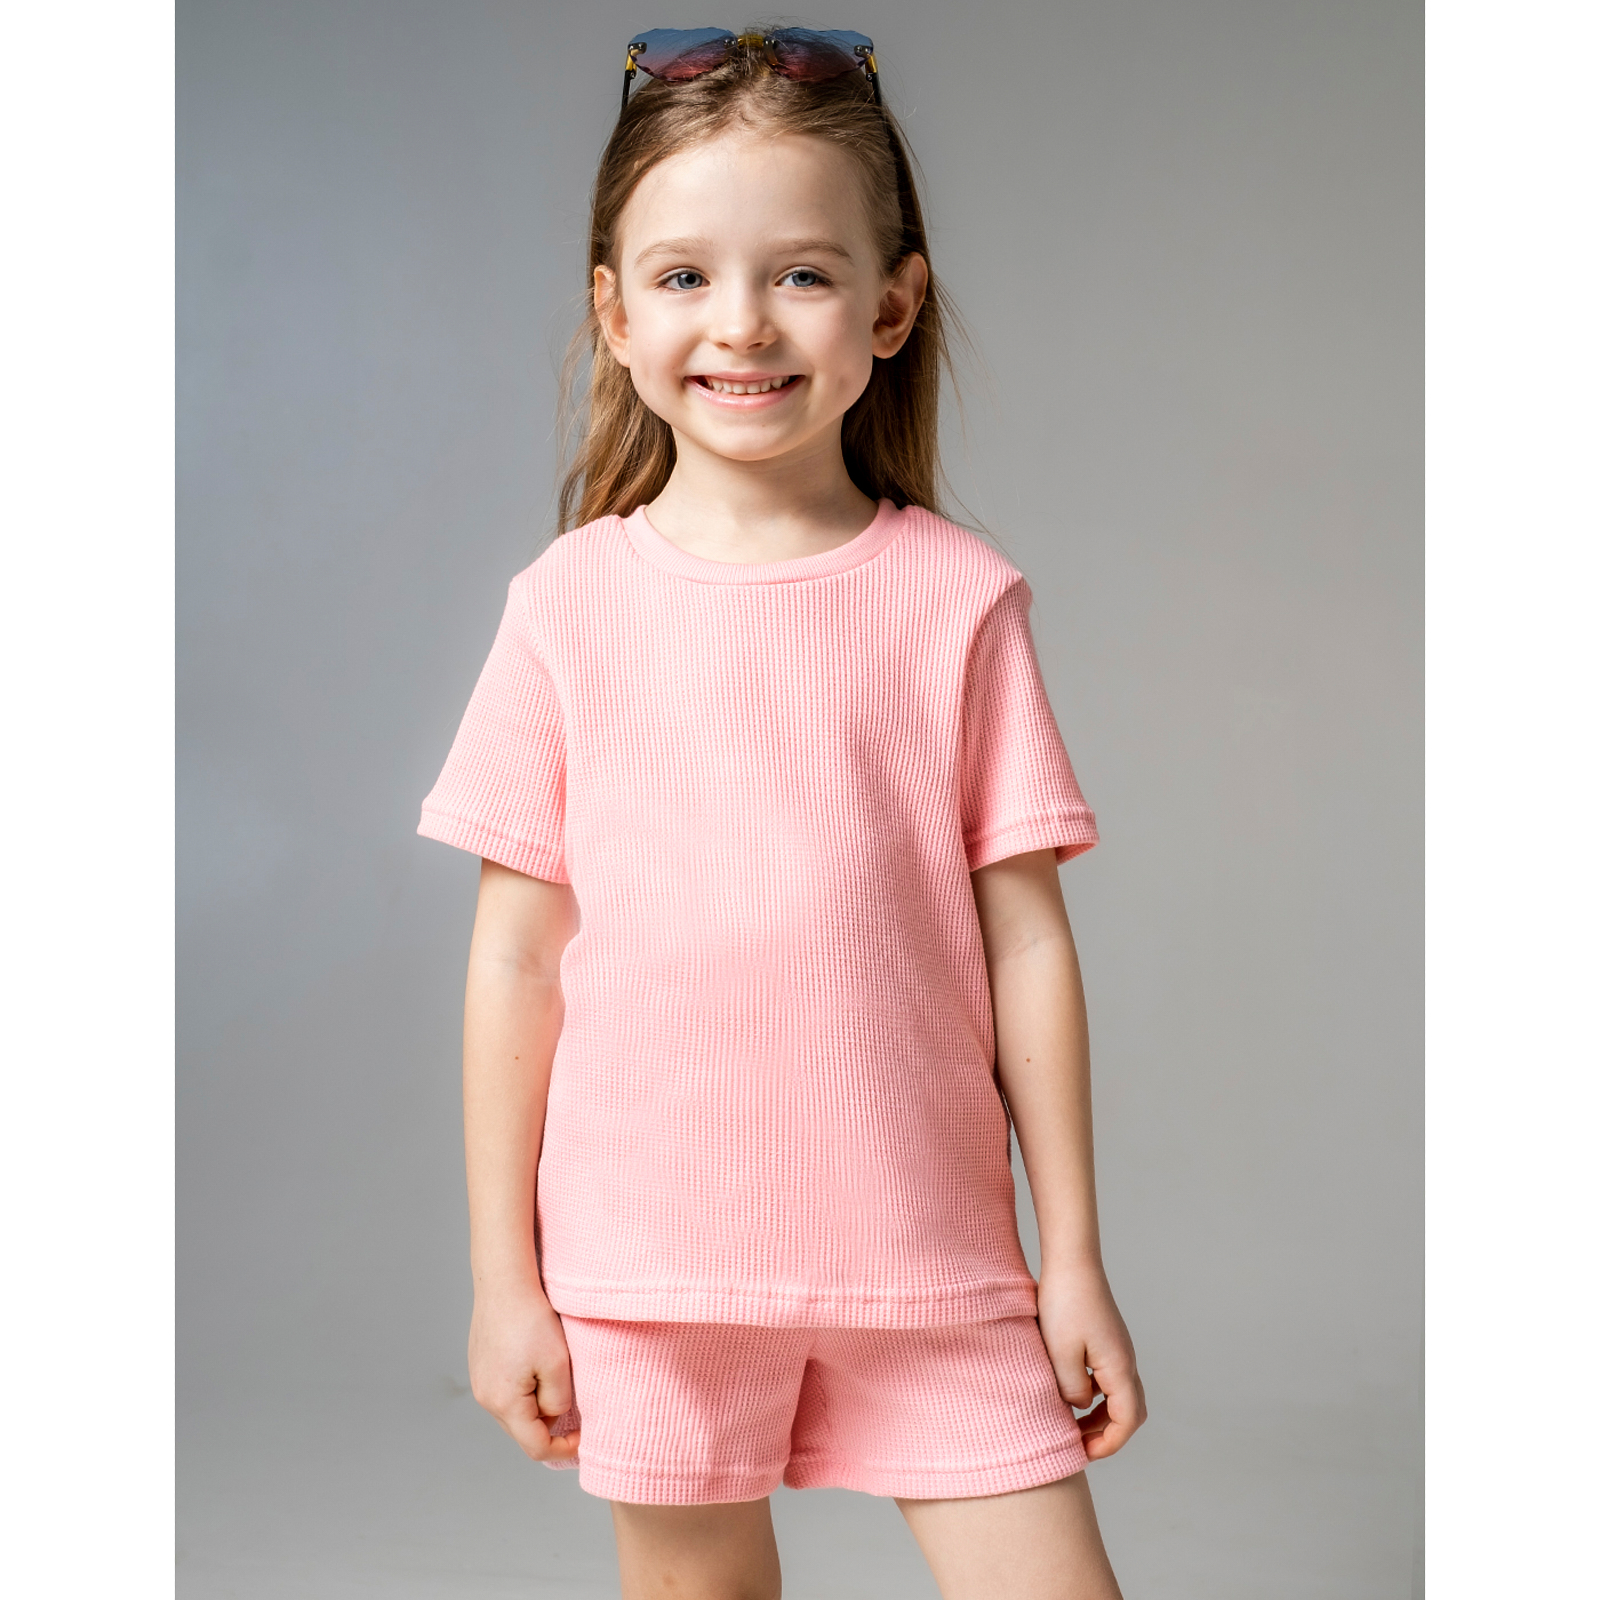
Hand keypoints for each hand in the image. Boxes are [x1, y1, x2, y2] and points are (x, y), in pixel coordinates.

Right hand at [467, 1281, 579, 1461]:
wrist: (504, 1283)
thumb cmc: (530, 1319)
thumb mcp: (558, 1364)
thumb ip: (558, 1401)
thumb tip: (553, 1416)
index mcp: (505, 1403)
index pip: (535, 1448)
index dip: (563, 1449)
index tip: (583, 1436)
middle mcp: (486, 1399)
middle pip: (522, 1433)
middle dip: (549, 1426)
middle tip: (572, 1401)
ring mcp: (479, 1383)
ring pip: (514, 1413)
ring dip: (536, 1407)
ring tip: (554, 1377)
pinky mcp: (480, 1368)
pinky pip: (505, 1393)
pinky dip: (524, 1391)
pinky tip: (536, 1364)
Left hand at [1036, 1263, 1146, 1460]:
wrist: (1072, 1262)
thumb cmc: (1064, 1304)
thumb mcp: (1060, 1354)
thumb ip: (1071, 1391)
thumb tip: (1079, 1406)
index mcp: (1119, 1368)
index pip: (1127, 1421)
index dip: (1108, 1444)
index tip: (1083, 1453)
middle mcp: (1126, 1361)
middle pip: (1131, 1412)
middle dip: (1108, 1434)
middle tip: (1079, 1444)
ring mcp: (1119, 1349)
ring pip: (1122, 1396)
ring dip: (1102, 1416)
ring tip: (1072, 1425)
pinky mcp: (1109, 1340)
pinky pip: (1110, 1379)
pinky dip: (1097, 1396)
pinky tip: (1071, 1392)